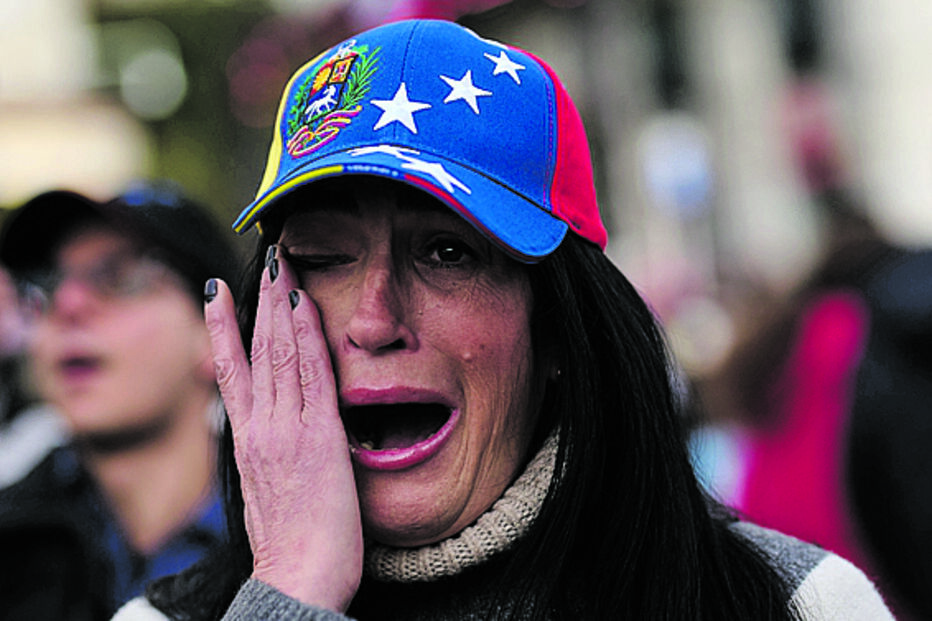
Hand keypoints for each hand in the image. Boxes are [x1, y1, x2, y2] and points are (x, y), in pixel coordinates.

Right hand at [204, 246, 362, 611]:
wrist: (297, 580)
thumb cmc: (289, 547)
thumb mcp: (266, 493)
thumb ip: (269, 456)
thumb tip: (273, 440)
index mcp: (247, 441)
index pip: (232, 371)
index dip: (226, 329)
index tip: (221, 295)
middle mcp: (260, 428)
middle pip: (255, 351)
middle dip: (258, 302)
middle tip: (263, 261)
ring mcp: (286, 429)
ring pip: (279, 354)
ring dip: (281, 305)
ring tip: (280, 267)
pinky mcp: (318, 436)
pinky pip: (312, 374)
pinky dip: (306, 336)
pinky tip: (305, 306)